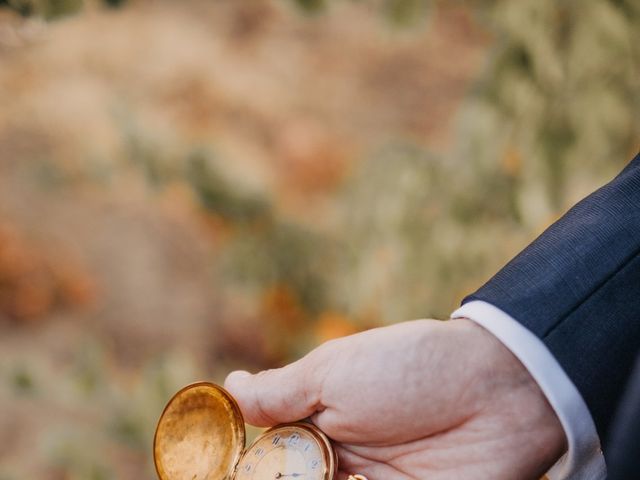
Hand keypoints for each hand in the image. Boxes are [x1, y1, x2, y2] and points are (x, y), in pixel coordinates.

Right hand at [224, 319, 565, 479]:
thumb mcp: (336, 371)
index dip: (245, 469)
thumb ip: (281, 390)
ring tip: (339, 478)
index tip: (223, 472)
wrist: (495, 388)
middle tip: (293, 474)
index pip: (264, 462)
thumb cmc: (409, 367)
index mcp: (317, 429)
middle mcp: (339, 468)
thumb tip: (229, 384)